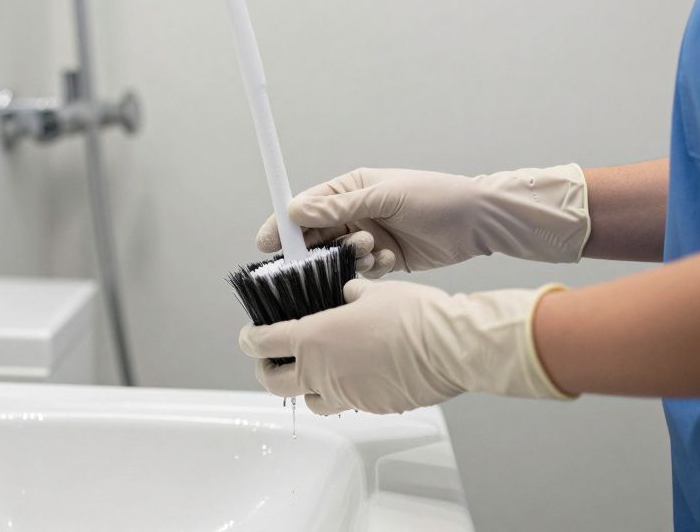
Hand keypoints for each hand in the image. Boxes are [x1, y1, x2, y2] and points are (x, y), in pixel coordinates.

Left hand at [238, 278, 572, 414]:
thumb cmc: (413, 316)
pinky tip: (359, 375)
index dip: (250, 339)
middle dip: (267, 370)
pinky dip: (344, 392)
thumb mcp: (370, 291)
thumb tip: (343, 297)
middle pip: (274, 382)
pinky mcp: (371, 407)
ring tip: (316, 371)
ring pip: (310, 400)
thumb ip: (347, 296)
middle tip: (273, 359)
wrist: (450, 347)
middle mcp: (323, 372)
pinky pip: (347, 403)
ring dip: (305, 387)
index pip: (262, 343)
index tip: (249, 336)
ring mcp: (346, 394)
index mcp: (315, 338)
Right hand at [256, 165, 590, 277]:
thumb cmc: (436, 197)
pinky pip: (363, 271)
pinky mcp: (385, 259)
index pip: (305, 206)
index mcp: (351, 188)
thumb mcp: (386, 197)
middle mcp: (356, 212)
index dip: (283, 225)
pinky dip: (372, 269)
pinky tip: (391, 259)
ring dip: (351, 258)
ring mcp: (369, 236)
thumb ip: (340, 206)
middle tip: (320, 259)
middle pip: (317, 236)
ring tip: (372, 250)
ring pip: (339, 256)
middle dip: (317, 249)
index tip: (266, 243)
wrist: (478, 222)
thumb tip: (295, 210)